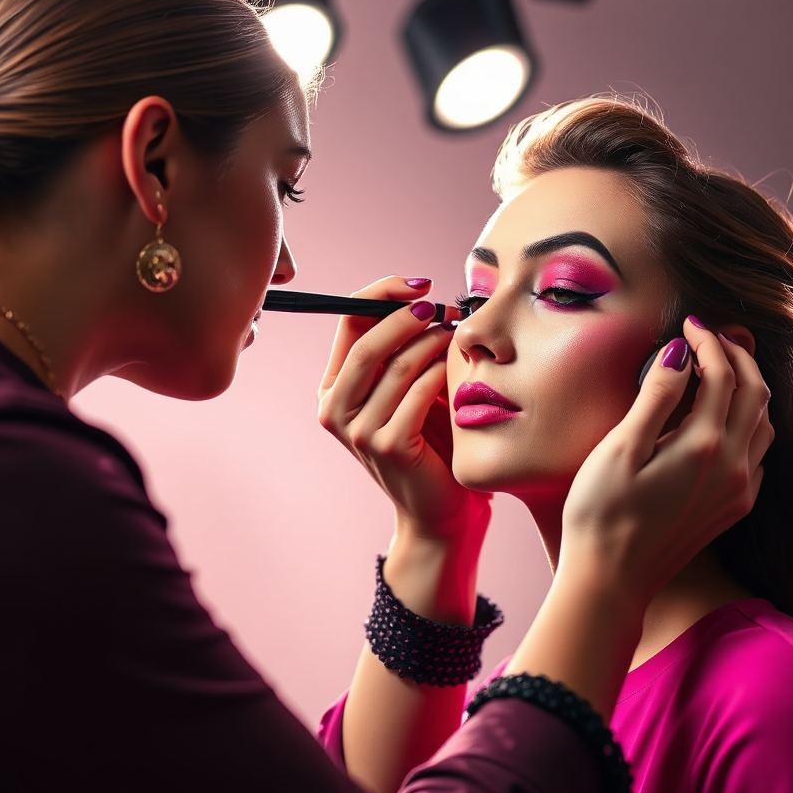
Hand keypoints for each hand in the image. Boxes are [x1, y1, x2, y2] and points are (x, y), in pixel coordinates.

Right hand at [318, 277, 490, 549]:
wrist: (442, 509)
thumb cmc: (432, 442)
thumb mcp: (410, 387)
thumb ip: (405, 349)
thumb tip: (426, 296)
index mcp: (334, 387)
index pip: (348, 321)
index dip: (383, 294)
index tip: (422, 284)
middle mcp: (334, 409)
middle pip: (365, 341)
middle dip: (408, 316)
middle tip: (443, 307)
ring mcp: (357, 431)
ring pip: (394, 366)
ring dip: (431, 343)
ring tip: (458, 337)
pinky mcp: (386, 446)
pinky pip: (416, 394)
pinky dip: (440, 373)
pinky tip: (457, 369)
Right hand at [559, 318, 773, 605]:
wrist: (612, 580)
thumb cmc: (602, 515)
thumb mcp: (620, 449)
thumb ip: (656, 398)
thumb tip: (680, 353)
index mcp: (705, 447)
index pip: (723, 375)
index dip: (708, 342)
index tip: (688, 323)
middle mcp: (734, 467)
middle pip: (755, 393)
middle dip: (736, 356)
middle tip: (710, 335)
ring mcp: (738, 491)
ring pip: (764, 422)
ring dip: (748, 387)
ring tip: (720, 367)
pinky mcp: (733, 508)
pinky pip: (759, 453)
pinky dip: (749, 421)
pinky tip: (722, 419)